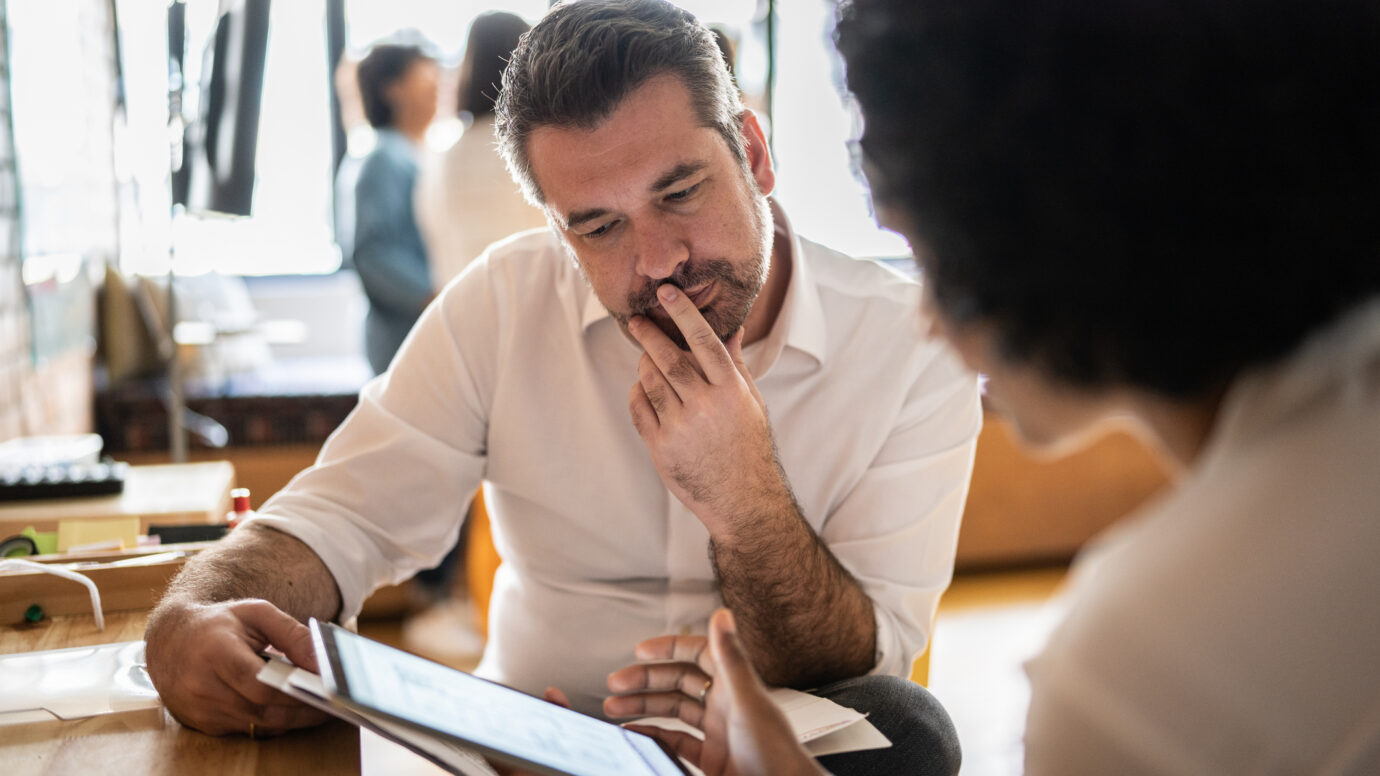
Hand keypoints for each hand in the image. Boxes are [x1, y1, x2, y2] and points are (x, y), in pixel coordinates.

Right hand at [144, 597, 328, 735]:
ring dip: (293, 719)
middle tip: (335, 704)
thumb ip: (292, 634)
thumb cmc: (219, 623)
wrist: (171, 640)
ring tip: (322, 707)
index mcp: (215, 652)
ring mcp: (200, 710)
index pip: (259, 683)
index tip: (328, 689)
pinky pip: (247, 729)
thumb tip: (322, 661)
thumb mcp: (257, 613)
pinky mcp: (203, 724)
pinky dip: (273, 721)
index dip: (296, 690)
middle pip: (263, 710)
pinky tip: (293, 711)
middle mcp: (202, 686)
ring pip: (258, 724)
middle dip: (303, 710)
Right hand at [606, 609, 821, 775]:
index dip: (669, 648)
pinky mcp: (713, 759)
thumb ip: (731, 658)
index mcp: (735, 686)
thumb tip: (722, 614)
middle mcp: (725, 705)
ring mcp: (718, 732)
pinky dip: (653, 736)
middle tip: (616, 682)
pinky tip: (635, 734)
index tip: (640, 649)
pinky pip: (676, 742)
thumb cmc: (776, 754)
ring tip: (614, 708)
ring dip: (644, 707)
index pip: (698, 654)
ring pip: (674, 712)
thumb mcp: (748, 702)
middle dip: (645, 680)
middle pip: (679, 682)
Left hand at [627, 284, 787, 530]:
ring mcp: (681, 427)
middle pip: (669, 358)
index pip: (703, 340)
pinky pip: (639, 408)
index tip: (667, 292)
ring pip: (650, 381)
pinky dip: (637, 393)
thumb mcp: (751, 402)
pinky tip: (643, 389)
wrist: (742, 498)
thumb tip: (732, 328)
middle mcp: (705, 405)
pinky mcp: (661, 447)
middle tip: (638, 320)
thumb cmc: (748, 445)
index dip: (683, 312)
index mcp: (731, 390)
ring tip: (645, 358)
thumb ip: (735, 364)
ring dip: (644, 364)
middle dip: (650, 334)